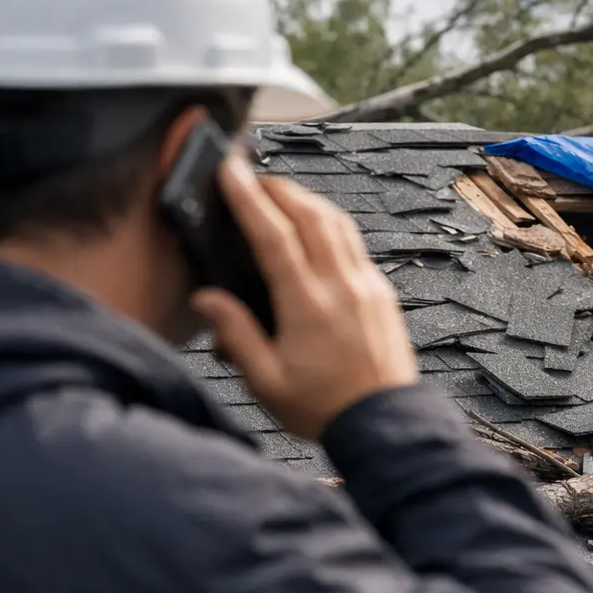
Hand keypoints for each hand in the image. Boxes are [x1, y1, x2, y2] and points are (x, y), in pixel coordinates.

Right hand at [192, 156, 418, 439]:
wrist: (386, 423)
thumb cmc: (325, 408)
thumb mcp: (267, 382)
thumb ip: (236, 335)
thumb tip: (206, 298)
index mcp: (308, 305)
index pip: (274, 235)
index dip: (248, 198)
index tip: (230, 170)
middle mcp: (342, 286)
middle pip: (310, 215)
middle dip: (278, 187)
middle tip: (251, 176)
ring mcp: (367, 286)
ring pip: (338, 223)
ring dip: (307, 200)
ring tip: (280, 194)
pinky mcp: (383, 293)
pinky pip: (355, 244)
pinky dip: (331, 224)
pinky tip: (317, 229)